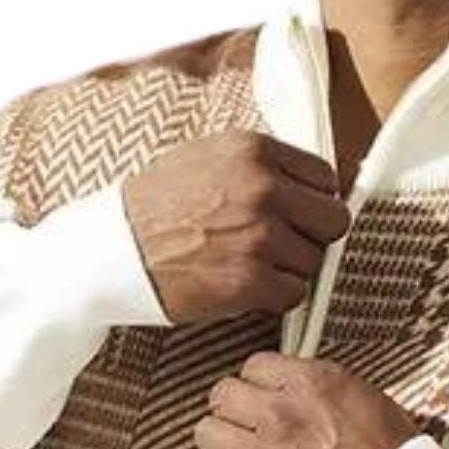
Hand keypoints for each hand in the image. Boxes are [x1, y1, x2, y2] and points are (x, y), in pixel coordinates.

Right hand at [122, 132, 351, 324]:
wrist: (115, 250)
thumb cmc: (154, 207)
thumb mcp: (206, 156)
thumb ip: (257, 165)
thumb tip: (304, 181)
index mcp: (254, 150)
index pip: (325, 178)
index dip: (313, 202)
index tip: (298, 216)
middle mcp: (263, 189)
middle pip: (333, 221)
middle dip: (312, 236)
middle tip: (284, 246)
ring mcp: (259, 237)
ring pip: (314, 261)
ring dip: (290, 269)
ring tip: (254, 266)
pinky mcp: (250, 280)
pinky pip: (294, 294)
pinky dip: (276, 297)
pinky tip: (248, 287)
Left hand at [193, 352, 420, 448]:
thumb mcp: (370, 403)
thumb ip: (324, 390)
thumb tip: (300, 388)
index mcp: (313, 384)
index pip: (255, 365)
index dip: (257, 382)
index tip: (261, 395)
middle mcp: (283, 415)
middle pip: (223, 394)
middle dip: (232, 408)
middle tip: (243, 422)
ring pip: (207, 433)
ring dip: (221, 442)